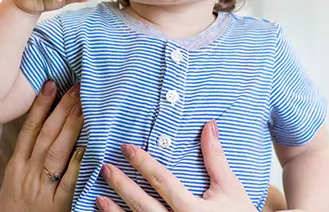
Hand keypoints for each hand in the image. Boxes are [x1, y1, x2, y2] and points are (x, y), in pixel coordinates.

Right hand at [0, 81, 83, 211]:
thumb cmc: (14, 209)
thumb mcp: (14, 180)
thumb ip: (28, 157)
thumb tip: (46, 128)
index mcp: (15, 165)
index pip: (29, 129)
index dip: (40, 106)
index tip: (51, 84)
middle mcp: (27, 173)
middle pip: (45, 135)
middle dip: (61, 110)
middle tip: (76, 88)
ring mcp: (41, 188)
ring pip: (56, 152)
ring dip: (71, 127)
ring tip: (83, 106)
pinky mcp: (56, 205)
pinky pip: (69, 180)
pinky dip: (78, 162)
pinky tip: (88, 145)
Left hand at [97, 120, 256, 211]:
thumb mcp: (230, 188)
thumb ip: (215, 158)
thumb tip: (209, 126)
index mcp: (193, 209)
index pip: (162, 181)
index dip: (142, 162)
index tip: (126, 148)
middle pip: (142, 204)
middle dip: (121, 185)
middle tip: (105, 168)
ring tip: (99, 198)